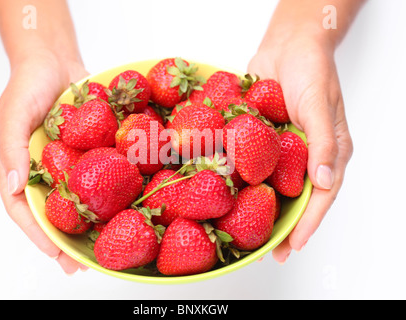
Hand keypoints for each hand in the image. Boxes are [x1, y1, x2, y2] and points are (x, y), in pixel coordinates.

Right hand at [0, 49, 89, 273]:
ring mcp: (67, 163)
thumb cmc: (28, 84)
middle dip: (66, 240)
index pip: (24, 210)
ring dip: (89, 223)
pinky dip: (108, 192)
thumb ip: (11, 150)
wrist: (56, 60)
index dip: (38, 234)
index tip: (57, 255)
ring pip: (78, 199)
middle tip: (82, 265)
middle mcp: (43, 171)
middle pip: (53, 212)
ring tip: (105, 246)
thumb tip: (14, 188)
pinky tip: (123, 206)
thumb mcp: (13, 114)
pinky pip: (98, 175)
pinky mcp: (88, 152)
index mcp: (18, 167)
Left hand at [248, 35, 353, 263]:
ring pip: (269, 185)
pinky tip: (223, 191)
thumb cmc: (311, 69)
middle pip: (293, 198)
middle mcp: (303, 156)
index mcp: (327, 152)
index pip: (320, 197)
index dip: (307, 224)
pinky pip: (249, 162)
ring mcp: (279, 149)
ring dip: (257, 207)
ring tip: (241, 230)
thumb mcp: (320, 105)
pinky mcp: (258, 139)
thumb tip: (325, 181)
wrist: (287, 45)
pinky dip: (239, 176)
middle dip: (280, 225)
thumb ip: (324, 142)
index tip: (292, 247)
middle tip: (266, 251)